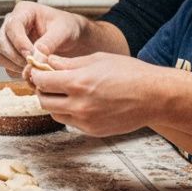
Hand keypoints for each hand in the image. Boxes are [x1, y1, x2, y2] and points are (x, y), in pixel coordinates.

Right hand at [0, 1, 88, 77]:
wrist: (71, 39)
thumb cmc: (67, 28)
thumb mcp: (63, 31)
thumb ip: (49, 42)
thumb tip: (35, 57)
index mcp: (24, 11)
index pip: (12, 26)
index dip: (19, 42)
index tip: (31, 55)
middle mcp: (12, 25)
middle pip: (2, 42)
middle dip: (16, 57)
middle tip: (33, 65)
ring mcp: (10, 41)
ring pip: (1, 56)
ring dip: (16, 66)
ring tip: (35, 68)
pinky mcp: (11, 56)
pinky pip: (7, 67)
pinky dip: (17, 73)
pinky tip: (33, 71)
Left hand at [28, 52, 159, 136]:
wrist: (153, 96)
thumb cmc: (129, 73)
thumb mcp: (97, 60)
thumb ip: (69, 63)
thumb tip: (48, 62)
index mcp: (78, 82)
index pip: (41, 81)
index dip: (37, 75)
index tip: (40, 71)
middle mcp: (79, 104)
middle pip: (43, 100)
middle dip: (42, 90)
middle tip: (50, 81)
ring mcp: (85, 121)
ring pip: (54, 113)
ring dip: (54, 102)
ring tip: (66, 91)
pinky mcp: (92, 131)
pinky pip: (70, 122)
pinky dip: (69, 112)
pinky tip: (81, 102)